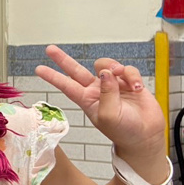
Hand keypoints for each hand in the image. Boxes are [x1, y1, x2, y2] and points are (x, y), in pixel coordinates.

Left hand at [35, 45, 168, 182]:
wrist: (145, 135)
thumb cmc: (123, 131)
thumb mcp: (109, 116)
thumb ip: (106, 93)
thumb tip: (105, 72)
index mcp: (86, 99)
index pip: (66, 86)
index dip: (53, 77)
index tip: (38, 69)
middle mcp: (97, 90)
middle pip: (77, 70)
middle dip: (63, 59)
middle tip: (50, 49)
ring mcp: (112, 85)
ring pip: (106, 65)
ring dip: (114, 68)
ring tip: (121, 77)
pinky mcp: (129, 82)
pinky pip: (128, 70)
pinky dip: (133, 76)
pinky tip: (136, 88)